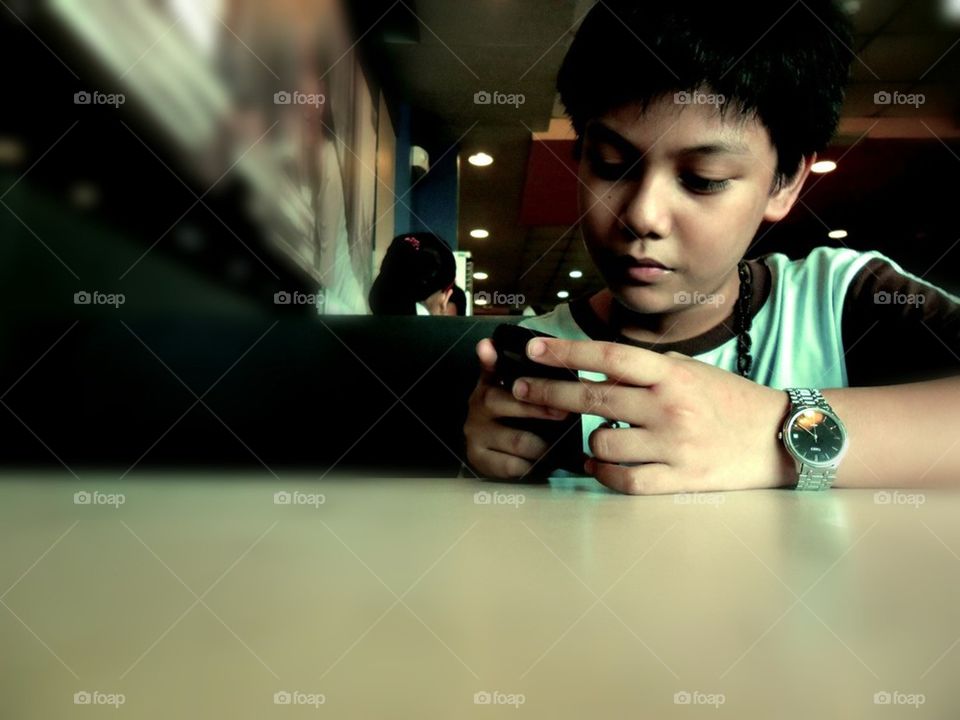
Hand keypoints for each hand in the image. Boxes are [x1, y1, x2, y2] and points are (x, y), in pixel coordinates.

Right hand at [463, 338, 570, 478]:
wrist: (486, 450)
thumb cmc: (509, 416)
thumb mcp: (512, 392)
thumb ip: (519, 372)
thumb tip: (498, 346)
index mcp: (488, 385)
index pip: (488, 368)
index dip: (488, 359)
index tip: (489, 348)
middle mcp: (478, 406)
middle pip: (505, 403)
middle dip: (538, 409)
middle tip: (564, 412)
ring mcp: (476, 433)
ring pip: (517, 440)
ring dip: (543, 444)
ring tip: (560, 444)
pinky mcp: (479, 458)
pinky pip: (512, 465)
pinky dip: (532, 465)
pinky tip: (543, 463)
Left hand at [510, 337, 794, 493]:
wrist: (781, 438)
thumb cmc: (730, 401)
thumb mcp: (692, 371)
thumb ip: (648, 371)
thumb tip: (599, 370)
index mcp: (672, 374)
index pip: (609, 357)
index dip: (566, 353)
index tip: (534, 349)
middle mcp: (670, 407)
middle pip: (594, 400)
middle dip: (548, 394)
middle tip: (519, 390)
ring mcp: (674, 446)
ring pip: (603, 444)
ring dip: (586, 442)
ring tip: (586, 438)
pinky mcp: (680, 480)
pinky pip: (625, 480)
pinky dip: (604, 474)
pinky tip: (599, 466)